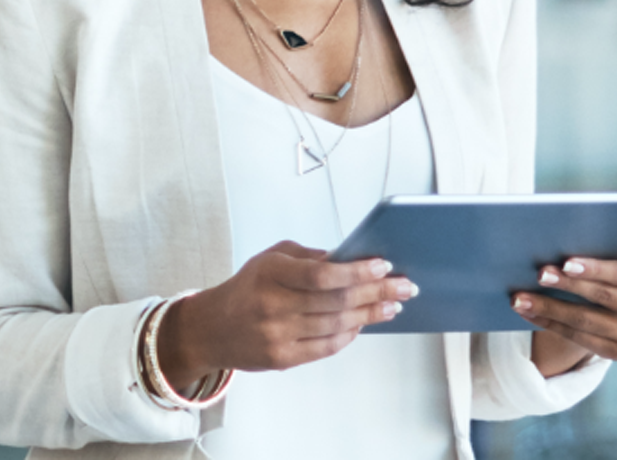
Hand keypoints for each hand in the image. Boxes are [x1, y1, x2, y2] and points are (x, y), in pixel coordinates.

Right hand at [157, 240, 418, 391]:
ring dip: (370, 315)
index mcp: (270, 273)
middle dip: (376, 292)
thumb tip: (350, 259)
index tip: (382, 266)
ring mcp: (277, 335)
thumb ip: (309, 257)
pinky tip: (364, 324)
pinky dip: (350, 334)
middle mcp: (272, 305)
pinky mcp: (282, 358)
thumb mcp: (271, 259)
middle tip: (403, 286)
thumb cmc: (247, 288)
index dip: (356, 272)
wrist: (213, 328)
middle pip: (335, 301)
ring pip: (336, 325)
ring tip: (392, 305)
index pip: (321, 274)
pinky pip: (326, 347)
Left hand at [518, 224, 616, 375]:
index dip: (596, 269)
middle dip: (567, 286)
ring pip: (585, 323)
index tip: (566, 261)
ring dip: (548, 308)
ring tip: (519, 296)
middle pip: (603, 300)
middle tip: (538, 273)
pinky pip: (578, 340)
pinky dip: (549, 323)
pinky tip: (526, 311)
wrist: (615, 300)